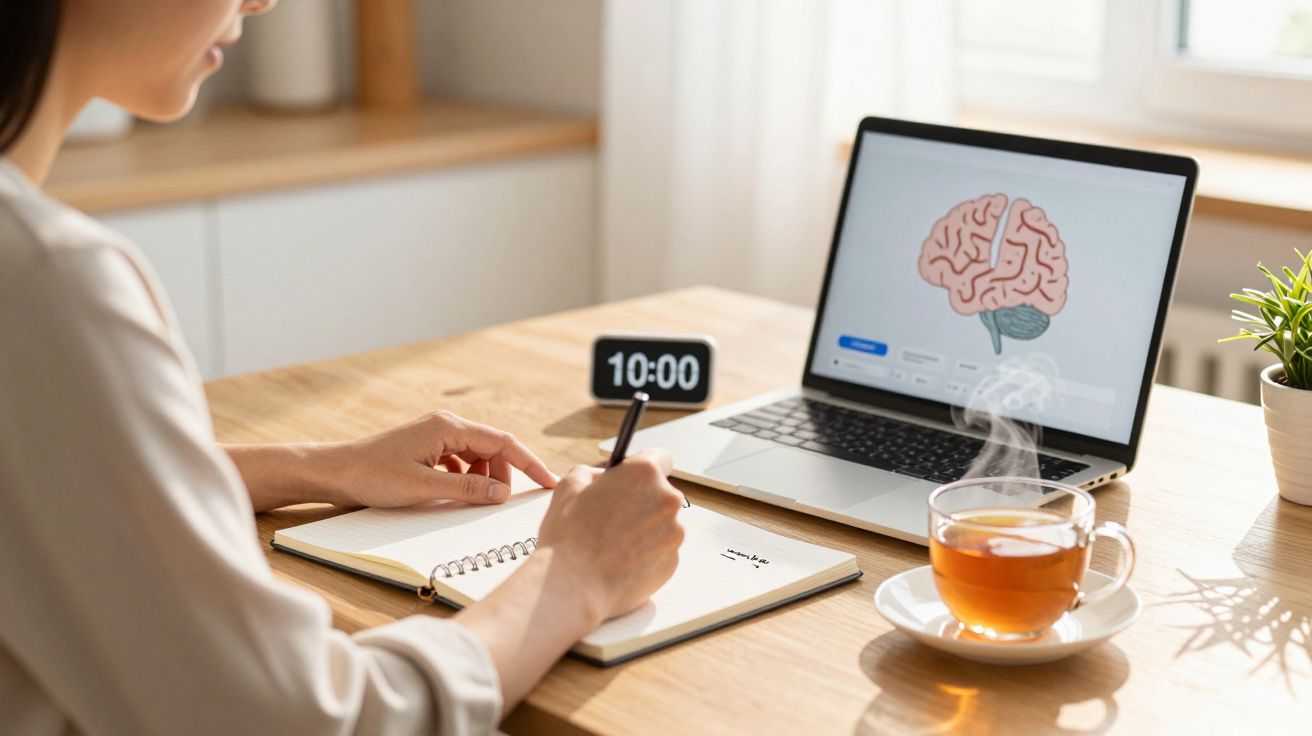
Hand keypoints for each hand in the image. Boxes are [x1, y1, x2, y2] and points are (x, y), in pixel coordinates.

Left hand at [314, 411, 558, 507]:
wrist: (336, 471)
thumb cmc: (374, 476)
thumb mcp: (424, 487)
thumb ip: (466, 490)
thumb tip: (502, 494)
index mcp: (448, 427)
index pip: (503, 442)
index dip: (530, 463)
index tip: (549, 482)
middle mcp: (446, 425)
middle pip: (492, 448)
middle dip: (503, 475)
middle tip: (500, 503)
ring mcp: (436, 435)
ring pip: (476, 456)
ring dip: (482, 478)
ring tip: (474, 500)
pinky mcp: (427, 446)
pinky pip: (460, 460)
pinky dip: (466, 478)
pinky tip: (455, 493)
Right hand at [536, 450, 685, 621]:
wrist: (573, 587)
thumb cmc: (568, 536)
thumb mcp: (569, 487)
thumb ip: (592, 474)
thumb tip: (603, 478)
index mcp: (644, 474)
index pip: (661, 457)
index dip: (644, 468)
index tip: (635, 479)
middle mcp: (667, 500)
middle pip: (661, 493)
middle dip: (642, 502)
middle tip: (613, 516)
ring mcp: (674, 533)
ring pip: (662, 524)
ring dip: (644, 530)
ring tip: (612, 544)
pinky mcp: (672, 562)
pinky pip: (661, 551)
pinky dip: (646, 554)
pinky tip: (620, 561)